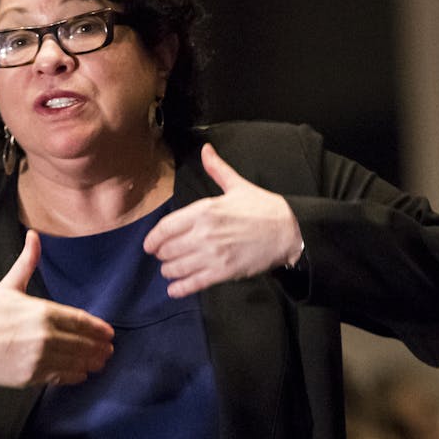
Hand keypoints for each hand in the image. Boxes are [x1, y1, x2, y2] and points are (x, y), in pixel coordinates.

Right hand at [0, 230, 114, 387]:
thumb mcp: (9, 286)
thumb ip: (27, 262)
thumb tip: (34, 235)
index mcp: (42, 311)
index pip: (80, 320)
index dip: (98, 328)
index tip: (109, 333)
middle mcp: (45, 336)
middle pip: (82, 343)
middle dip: (99, 347)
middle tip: (109, 350)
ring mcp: (39, 358)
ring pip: (75, 361)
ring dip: (91, 362)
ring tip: (100, 362)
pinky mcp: (32, 376)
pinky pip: (61, 377)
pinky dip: (75, 376)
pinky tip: (81, 374)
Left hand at [143, 143, 303, 297]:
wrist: (289, 230)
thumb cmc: (263, 207)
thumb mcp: (237, 185)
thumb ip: (217, 169)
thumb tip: (205, 149)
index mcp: (204, 210)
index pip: (166, 227)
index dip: (153, 239)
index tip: (149, 245)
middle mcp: (204, 233)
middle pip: (168, 249)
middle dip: (162, 255)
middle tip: (163, 257)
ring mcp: (213, 254)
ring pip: (177, 267)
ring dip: (169, 271)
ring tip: (169, 271)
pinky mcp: (223, 272)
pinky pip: (194, 283)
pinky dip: (180, 288)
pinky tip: (175, 289)